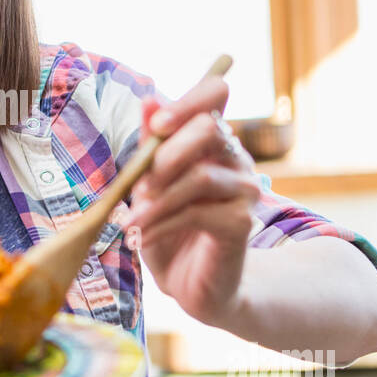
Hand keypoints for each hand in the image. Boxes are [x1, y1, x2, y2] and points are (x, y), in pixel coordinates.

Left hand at [123, 75, 261, 326]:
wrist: (188, 282)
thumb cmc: (168, 227)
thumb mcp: (149, 184)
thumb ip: (150, 145)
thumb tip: (148, 99)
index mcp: (213, 139)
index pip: (215, 94)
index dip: (187, 101)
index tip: (155, 126)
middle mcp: (235, 157)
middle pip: (210, 128)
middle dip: (166, 154)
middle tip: (139, 185)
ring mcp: (245, 189)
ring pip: (200, 176)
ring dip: (156, 200)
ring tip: (131, 222)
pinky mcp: (242, 222)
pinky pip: (198, 213)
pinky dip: (162, 224)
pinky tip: (143, 238)